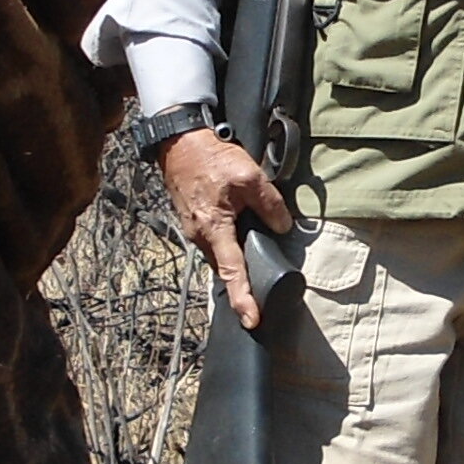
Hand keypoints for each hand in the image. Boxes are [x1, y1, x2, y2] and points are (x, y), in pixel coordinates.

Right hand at [159, 127, 294, 326]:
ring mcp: (194, 231)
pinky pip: (214, 243)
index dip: (243, 298)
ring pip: (219, 256)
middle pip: (225, 268)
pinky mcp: (193, 223)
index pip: (232, 271)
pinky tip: (239, 239)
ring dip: (234, 262)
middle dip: (241, 283)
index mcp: (214, 228)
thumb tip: (283, 227)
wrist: (180, 142)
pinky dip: (227, 247)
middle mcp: (200, 236)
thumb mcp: (249, 175)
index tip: (252, 320)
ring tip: (253, 265)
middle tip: (261, 297)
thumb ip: (270, 203)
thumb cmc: (211, 157)